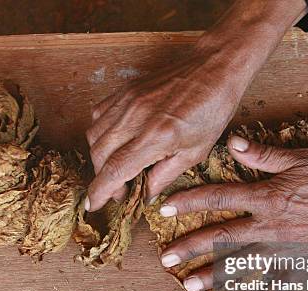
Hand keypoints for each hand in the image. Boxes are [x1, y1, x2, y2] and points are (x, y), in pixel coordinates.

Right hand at [85, 52, 242, 208]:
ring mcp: (127, 101)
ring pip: (94, 136)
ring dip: (100, 157)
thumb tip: (147, 195)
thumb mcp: (195, 153)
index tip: (93, 205)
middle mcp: (135, 118)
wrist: (214, 68)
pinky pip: (98, 115)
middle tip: (121, 189)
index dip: (100, 191)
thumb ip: (166, 176)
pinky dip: (101, 133)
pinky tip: (117, 141)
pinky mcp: (125, 90)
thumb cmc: (211, 110)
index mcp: (156, 137)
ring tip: (118, 166)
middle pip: (99, 155)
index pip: (115, 170)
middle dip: (103, 178)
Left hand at [159, 136, 307, 290]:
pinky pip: (276, 289)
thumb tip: (234, 142)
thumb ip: (264, 155)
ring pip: (240, 265)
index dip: (189, 201)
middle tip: (166, 259)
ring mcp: (282, 251)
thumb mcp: (301, 159)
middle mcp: (267, 227)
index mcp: (265, 198)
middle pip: (221, 237)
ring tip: (188, 286)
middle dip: (190, 247)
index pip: (218, 198)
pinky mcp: (300, 267)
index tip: (165, 209)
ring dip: (213, 277)